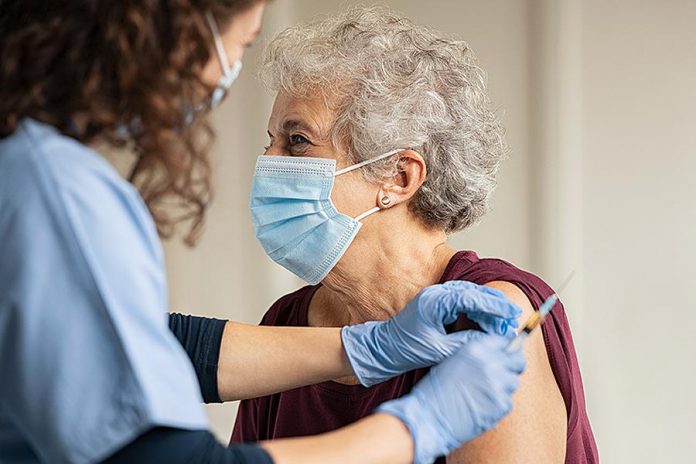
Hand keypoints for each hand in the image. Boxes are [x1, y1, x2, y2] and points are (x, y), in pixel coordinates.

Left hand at [341, 280, 520, 386]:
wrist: (384, 348)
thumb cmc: (406, 349)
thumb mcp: (440, 350)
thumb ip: (466, 343)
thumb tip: (491, 340)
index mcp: (434, 301)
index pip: (471, 298)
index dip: (494, 306)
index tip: (511, 314)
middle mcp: (436, 294)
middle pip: (473, 292)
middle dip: (495, 305)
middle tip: (513, 318)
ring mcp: (436, 296)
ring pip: (470, 295)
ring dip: (488, 307)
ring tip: (505, 321)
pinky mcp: (437, 303)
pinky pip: (462, 301)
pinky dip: (477, 310)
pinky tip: (488, 321)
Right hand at [377, 333, 525, 463]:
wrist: (428, 417)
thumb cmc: (435, 391)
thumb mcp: (453, 361)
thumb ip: (476, 356)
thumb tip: (497, 356)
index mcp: (476, 349)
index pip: (504, 341)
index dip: (506, 349)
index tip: (505, 355)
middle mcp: (490, 363)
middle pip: (518, 360)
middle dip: (513, 366)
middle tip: (504, 373)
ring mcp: (498, 385)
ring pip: (513, 382)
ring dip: (503, 387)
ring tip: (484, 394)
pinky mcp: (501, 405)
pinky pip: (508, 402)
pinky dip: (498, 405)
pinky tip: (481, 406)